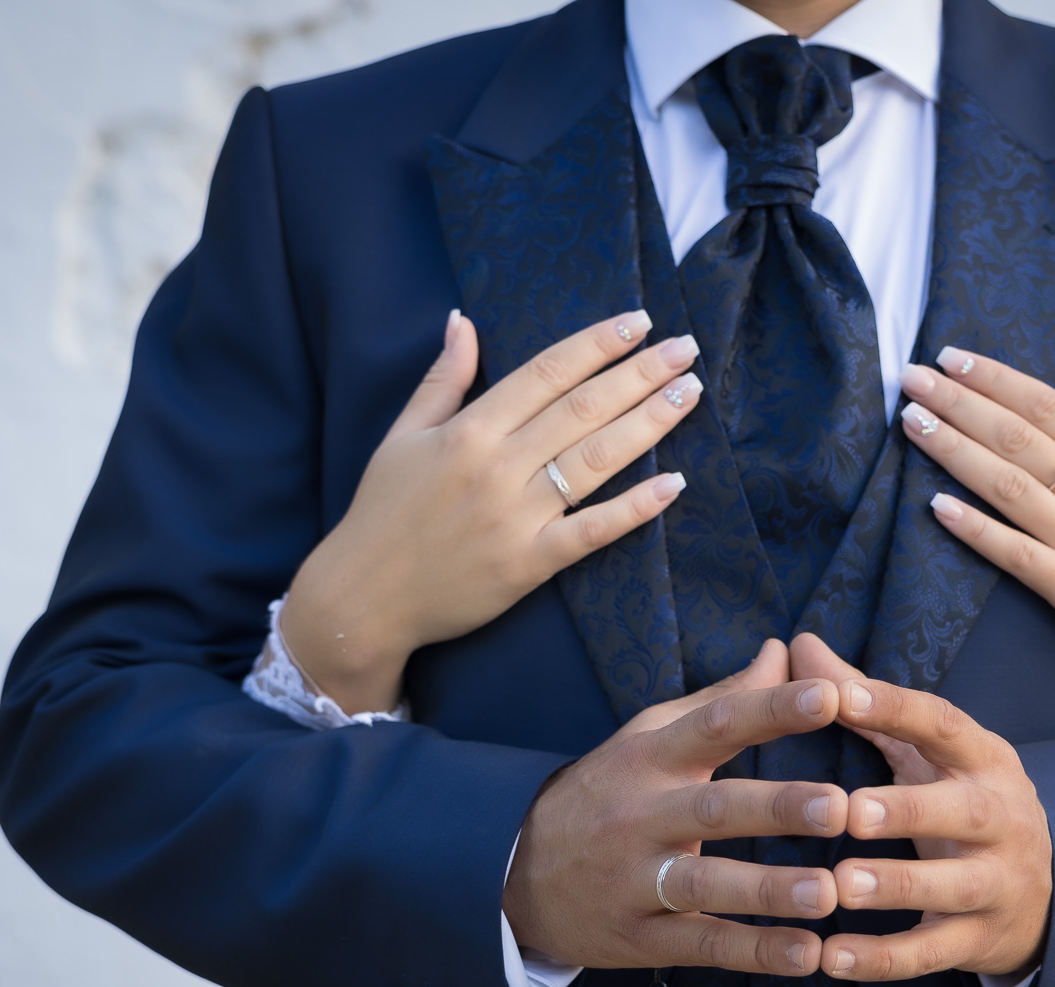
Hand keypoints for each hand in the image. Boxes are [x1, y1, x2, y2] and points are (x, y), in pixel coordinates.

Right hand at [279, 309, 702, 713]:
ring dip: (650, 423)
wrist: (363, 598)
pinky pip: (592, 531)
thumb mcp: (401, 436)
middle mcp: (497, 466)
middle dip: (640, 374)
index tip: (639, 322)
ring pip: (596, 458)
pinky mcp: (529, 563)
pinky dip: (635, 508)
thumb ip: (441, 379)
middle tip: (686, 349)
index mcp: (468, 430)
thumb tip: (464, 321)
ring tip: (690, 394)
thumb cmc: (383, 513)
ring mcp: (516, 516)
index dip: (597, 344)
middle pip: (583, 408)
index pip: (546, 373)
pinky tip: (675, 485)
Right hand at [503, 645, 849, 975]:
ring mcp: (636, 880)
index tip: (831, 696)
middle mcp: (641, 816)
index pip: (715, 725)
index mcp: (650, 758)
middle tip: (840, 807)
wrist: (511, 874)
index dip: (771, 709)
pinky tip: (807, 954)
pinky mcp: (638, 937)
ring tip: (830, 893)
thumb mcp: (648, 738)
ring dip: (770, 890)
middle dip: (778, 808)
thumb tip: (782, 651)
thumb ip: (722, 699)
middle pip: (714, 808)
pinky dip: (754, 953)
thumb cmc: (604, 794)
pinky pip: (701, 945)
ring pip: (706, 884)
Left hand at [789, 634, 1052, 980]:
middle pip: (963, 810)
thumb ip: (863, 702)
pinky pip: (932, 953)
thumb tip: (797, 644)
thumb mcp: (926, 752)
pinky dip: (882, 959)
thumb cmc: (959, 803)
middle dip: (908, 810)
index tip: (840, 696)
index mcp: (984, 759)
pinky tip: (831, 959)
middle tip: (850, 812)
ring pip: (952, 887)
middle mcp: (1001, 817)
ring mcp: (997, 883)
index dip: (896, 709)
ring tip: (841, 886)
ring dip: (896, 885)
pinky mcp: (979, 940)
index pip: (944, 724)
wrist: (1041, 896)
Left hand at [898, 347, 1054, 716]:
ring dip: (956, 452)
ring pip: (1011, 488)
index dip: (997, 380)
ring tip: (913, 423)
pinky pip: (1017, 555)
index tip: (951, 358)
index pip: (1049, 408)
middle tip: (912, 379)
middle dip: (961, 404)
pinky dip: (977, 529)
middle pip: (1020, 439)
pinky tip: (937, 506)